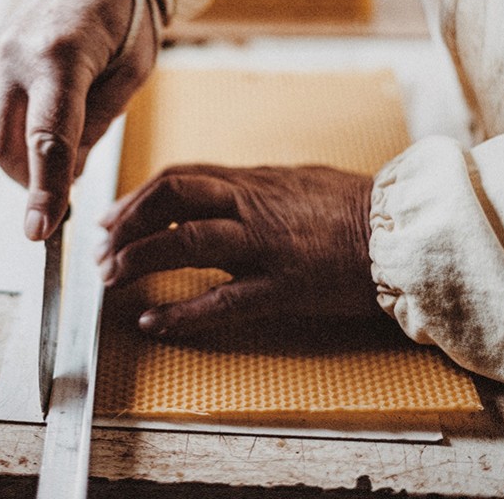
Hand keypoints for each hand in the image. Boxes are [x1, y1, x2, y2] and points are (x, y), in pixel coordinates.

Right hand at [0, 0, 157, 240]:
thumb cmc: (125, 16)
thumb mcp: (132, 72)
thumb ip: (97, 125)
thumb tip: (66, 173)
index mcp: (62, 56)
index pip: (48, 138)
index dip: (43, 190)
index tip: (39, 232)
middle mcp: (17, 55)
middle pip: (7, 146)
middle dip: (31, 180)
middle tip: (64, 188)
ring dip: (24, 159)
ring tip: (62, 149)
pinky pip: (0, 111)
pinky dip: (21, 131)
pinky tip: (48, 118)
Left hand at [97, 164, 379, 337]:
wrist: (402, 232)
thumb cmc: (350, 206)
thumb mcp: (293, 180)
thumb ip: (250, 185)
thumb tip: (213, 190)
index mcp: (251, 182)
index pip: (178, 179)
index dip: (135, 199)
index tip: (109, 219)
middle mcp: (250, 206)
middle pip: (170, 198)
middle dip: (126, 224)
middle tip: (101, 251)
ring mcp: (265, 245)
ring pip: (186, 243)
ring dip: (140, 260)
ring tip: (112, 279)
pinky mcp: (283, 286)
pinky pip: (222, 300)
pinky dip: (181, 313)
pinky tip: (153, 324)